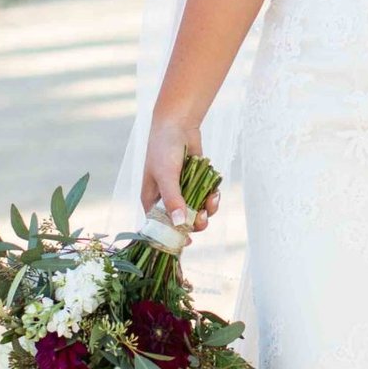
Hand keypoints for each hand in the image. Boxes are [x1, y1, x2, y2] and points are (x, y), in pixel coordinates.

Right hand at [141, 115, 220, 232]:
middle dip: (195, 223)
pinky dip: (212, 198)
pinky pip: (205, 200)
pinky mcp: (196, 185)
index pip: (159, 228)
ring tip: (213, 199)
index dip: (172, 238)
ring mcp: (182, 193)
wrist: (178, 124)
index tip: (186, 243)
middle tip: (202, 216)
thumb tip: (179, 224)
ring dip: (207, 210)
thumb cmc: (164, 148)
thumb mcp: (167, 175)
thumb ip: (173, 199)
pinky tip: (215, 191)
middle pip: (182, 224)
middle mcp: (166, 200)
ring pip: (197, 213)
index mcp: (152, 201)